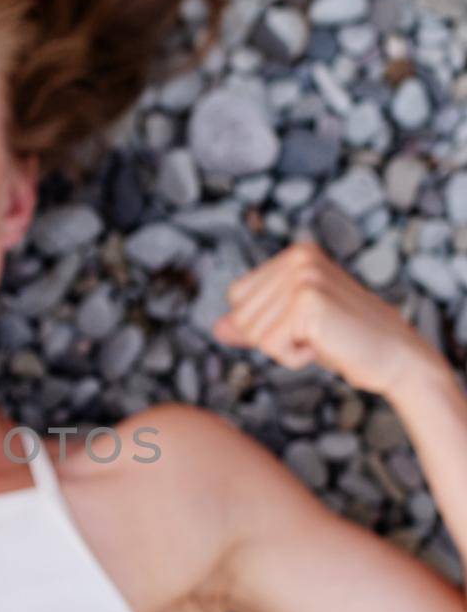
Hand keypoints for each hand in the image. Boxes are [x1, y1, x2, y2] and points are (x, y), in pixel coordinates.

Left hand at [211, 239, 435, 397]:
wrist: (395, 357)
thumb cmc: (345, 341)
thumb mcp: (293, 327)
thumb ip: (254, 325)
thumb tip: (216, 328)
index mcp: (296, 254)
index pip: (238, 296)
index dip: (263, 324)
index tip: (304, 324)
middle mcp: (299, 258)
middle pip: (242, 314)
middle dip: (272, 337)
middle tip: (315, 334)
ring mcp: (304, 277)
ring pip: (254, 332)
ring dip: (285, 348)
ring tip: (322, 339)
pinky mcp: (308, 301)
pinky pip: (271, 345)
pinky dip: (294, 358)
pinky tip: (325, 345)